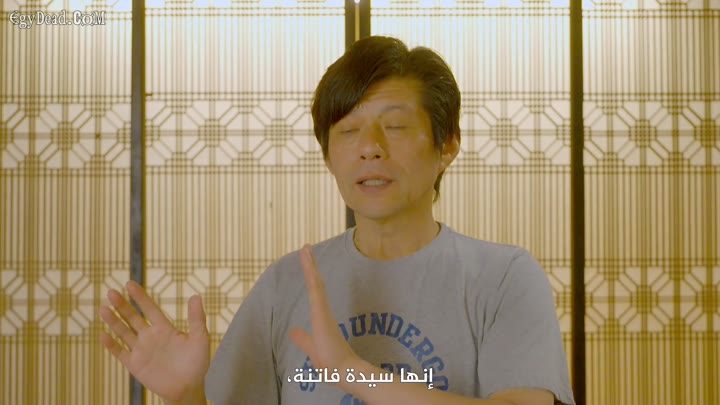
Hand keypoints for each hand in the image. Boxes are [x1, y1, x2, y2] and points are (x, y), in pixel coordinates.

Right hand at [99, 280, 209, 402]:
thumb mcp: (200, 338)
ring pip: (123, 332)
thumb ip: (197, 318)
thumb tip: (196, 296)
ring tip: (103, 308)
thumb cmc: (196, 363)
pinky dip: (111, 345)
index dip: (139, 297)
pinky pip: (120, 352)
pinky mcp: (135, 364)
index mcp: (164, 328)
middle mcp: (150, 336)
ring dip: (113, 321)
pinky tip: (104, 335)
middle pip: (132, 317)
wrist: (188, 388)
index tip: (129, 284)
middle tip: (111, 292)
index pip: (149, 308)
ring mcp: (141, 349)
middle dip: (122, 305)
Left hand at [289, 245, 359, 373]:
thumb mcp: (311, 348)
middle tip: (306, 247)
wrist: (342, 370)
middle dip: (310, 265)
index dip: (310, 277)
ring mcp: (322, 310)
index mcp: (320, 316)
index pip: (313, 292)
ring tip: (305, 248)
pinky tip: (307, 262)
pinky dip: (311, 275)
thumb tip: (293, 331)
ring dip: (309, 265)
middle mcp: (322, 310)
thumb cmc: (330, 362)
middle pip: (314, 283)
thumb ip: (302, 339)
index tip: (307, 262)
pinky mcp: (322, 312)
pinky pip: (315, 289)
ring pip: (315, 283)